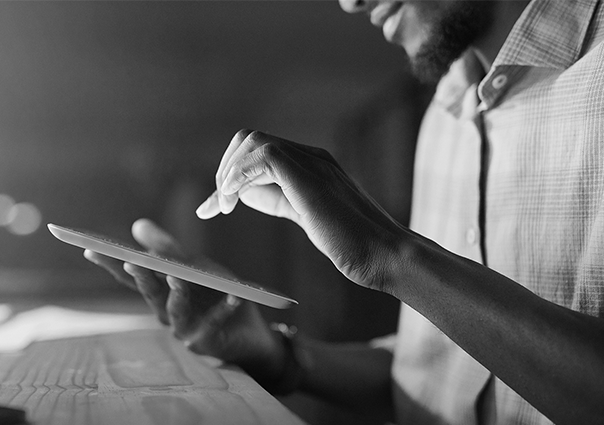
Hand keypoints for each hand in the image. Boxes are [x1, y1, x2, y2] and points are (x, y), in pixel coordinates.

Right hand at [83, 218, 285, 382]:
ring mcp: (183, 328)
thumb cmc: (217, 295)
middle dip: (139, 277)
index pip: (131, 276)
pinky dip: (223, 309)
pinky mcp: (204, 342)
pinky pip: (213, 323)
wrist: (249, 330)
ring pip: (174, 310)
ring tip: (176, 278)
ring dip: (175, 293)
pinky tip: (233, 297)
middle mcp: (164, 312)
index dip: (111, 264)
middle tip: (131, 261)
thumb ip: (169, 249)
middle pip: (148, 293)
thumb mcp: (197, 266)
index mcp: (160, 292)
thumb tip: (137, 224)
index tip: (90, 248)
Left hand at [195, 129, 407, 290]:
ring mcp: (313, 162)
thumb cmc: (352, 244)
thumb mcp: (306, 216)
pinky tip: (231, 198)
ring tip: (224, 205)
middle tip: (220, 204)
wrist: (385, 255)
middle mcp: (312, 156)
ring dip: (228, 172)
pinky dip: (239, 175)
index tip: (215, 206)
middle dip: (225, 169)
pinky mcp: (310, 176)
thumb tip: (244, 193)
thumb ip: (280, 200)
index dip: (231, 175)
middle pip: (251, 139)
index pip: (259, 151)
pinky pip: (263, 155)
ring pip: (253, 141)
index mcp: (312, 164)